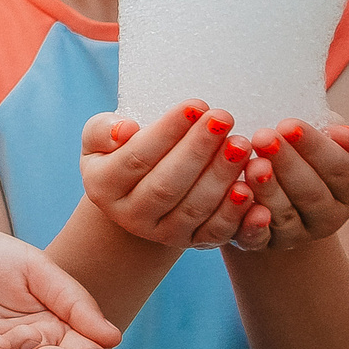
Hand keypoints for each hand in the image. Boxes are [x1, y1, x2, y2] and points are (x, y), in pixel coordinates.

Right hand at [81, 103, 248, 249]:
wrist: (139, 195)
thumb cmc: (123, 154)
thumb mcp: (100, 139)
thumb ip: (102, 130)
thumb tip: (125, 130)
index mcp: (102, 186)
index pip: (136, 158)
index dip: (167, 132)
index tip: (195, 106)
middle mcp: (129, 216)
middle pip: (166, 185)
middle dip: (198, 150)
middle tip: (224, 118)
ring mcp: (162, 234)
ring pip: (194, 208)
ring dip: (221, 176)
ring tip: (241, 143)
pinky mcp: (193, 243)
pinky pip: (216, 232)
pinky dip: (235, 213)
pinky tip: (248, 187)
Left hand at [230, 120, 348, 251]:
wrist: (269, 190)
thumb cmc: (298, 152)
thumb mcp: (316, 138)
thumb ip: (332, 133)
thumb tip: (344, 134)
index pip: (340, 168)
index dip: (315, 146)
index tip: (288, 123)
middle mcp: (330, 217)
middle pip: (311, 193)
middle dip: (287, 164)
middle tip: (263, 137)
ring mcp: (298, 235)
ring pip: (284, 214)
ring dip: (267, 189)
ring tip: (251, 163)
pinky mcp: (265, 245)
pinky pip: (257, 239)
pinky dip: (250, 223)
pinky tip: (239, 197)